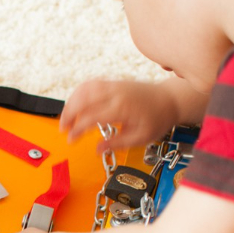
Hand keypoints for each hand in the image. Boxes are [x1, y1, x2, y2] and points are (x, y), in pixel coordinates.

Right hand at [59, 79, 179, 152]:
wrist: (170, 99)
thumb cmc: (158, 118)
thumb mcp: (140, 138)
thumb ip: (117, 143)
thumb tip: (98, 150)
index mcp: (121, 108)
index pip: (90, 117)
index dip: (77, 130)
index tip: (71, 139)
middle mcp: (115, 93)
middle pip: (82, 100)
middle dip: (68, 114)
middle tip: (63, 129)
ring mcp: (114, 85)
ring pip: (84, 89)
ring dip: (71, 102)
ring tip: (67, 117)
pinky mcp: (114, 82)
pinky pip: (91, 83)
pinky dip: (80, 93)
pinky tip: (77, 103)